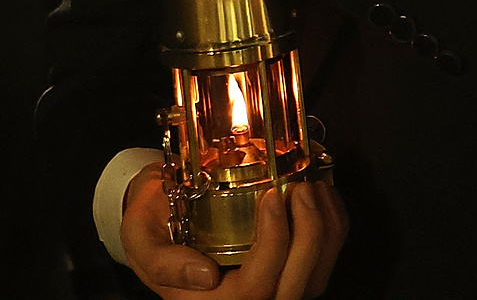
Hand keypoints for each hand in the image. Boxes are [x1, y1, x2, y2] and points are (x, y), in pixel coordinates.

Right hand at [119, 165, 345, 299]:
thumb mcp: (142, 239)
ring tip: (312, 187)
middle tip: (301, 188)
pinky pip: (324, 259)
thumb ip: (164, 262)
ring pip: (316, 276)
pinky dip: (334, 225)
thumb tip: (204, 277)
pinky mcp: (290, 268)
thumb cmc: (153, 224)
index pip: (254, 290)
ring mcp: (272, 286)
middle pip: (295, 288)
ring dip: (327, 230)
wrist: (163, 211)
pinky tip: (322, 194)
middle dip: (310, 236)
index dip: (272, 246)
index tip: (272, 196)